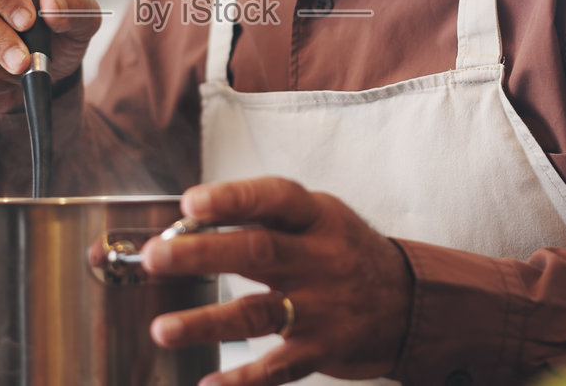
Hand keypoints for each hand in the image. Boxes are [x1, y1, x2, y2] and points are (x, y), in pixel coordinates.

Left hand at [141, 177, 411, 385]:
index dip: (233, 199)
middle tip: (155, 257)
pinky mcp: (324, 348)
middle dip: (202, 254)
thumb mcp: (318, 218)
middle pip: (258, 252)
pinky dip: (244, 379)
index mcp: (316, 217)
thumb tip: (185, 223)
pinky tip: (210, 384)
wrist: (410, 302)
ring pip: (259, 313)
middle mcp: (321, 258)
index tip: (191, 204)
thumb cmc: (343, 251)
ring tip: (163, 329)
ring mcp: (323, 307)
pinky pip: (279, 368)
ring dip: (207, 322)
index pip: (274, 199)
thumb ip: (262, 217)